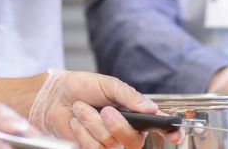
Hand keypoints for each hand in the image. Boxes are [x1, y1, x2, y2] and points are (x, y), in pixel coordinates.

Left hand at [29, 69, 178, 147]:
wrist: (53, 96)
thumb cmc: (81, 87)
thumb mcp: (107, 84)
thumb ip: (129, 96)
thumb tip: (151, 108)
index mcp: (134, 113)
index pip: (159, 127)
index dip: (170, 132)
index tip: (175, 133)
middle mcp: (124, 131)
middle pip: (134, 141)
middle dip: (118, 125)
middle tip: (105, 111)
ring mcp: (108, 143)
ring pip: (111, 144)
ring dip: (93, 124)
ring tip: (82, 109)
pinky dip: (83, 133)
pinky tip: (76, 122)